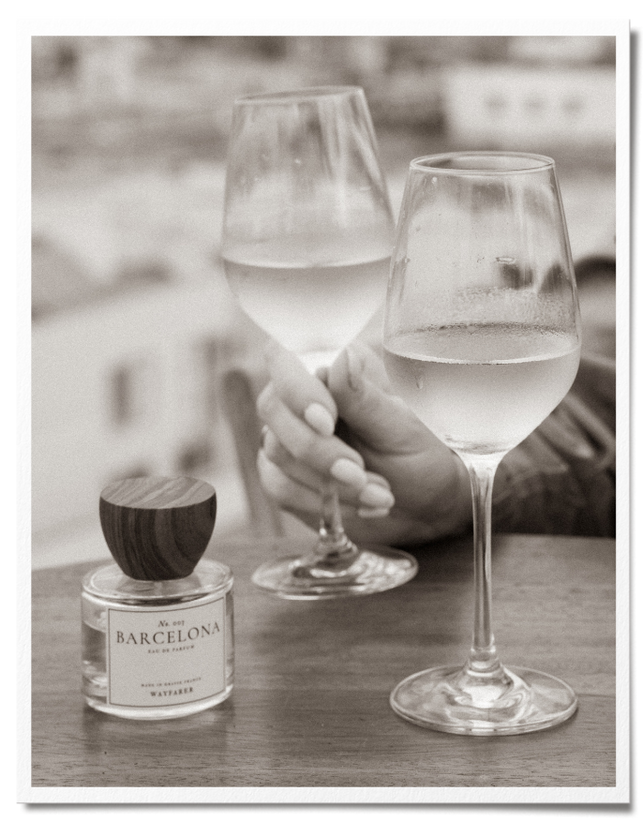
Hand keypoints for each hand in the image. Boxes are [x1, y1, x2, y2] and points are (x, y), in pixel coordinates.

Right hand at [256, 339, 471, 545]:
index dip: (297, 392)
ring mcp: (288, 435)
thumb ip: (364, 397)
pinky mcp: (283, 472)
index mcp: (334, 368)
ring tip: (378, 494)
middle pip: (274, 410)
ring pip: (276, 453)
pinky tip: (358, 505)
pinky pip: (279, 486)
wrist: (422, 503)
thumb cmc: (418, 453)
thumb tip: (343, 355)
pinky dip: (319, 501)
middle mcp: (303, 396)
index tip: (326, 423)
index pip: (286, 362)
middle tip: (358, 473)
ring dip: (328, 481)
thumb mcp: (400, 426)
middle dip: (317, 450)